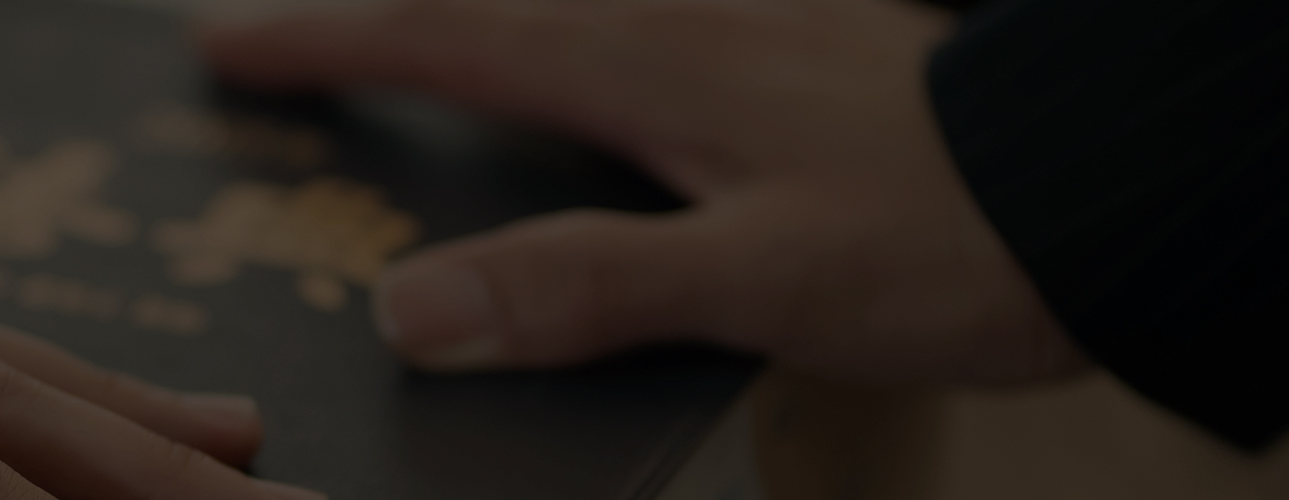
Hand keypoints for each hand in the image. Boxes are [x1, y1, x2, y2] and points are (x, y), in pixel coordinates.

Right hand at [201, 0, 1085, 383]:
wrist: (1107, 187)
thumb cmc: (945, 240)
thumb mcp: (754, 282)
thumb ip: (582, 288)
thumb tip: (409, 305)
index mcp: (646, 65)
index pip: (444, 35)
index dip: (325, 41)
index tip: (223, 43)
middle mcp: (680, 18)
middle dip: (367, 9)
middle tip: (273, 29)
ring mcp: (742, 17)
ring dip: (463, 6)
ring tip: (405, 30)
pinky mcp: (797, 36)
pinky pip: (634, 7)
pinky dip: (562, 19)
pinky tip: (589, 43)